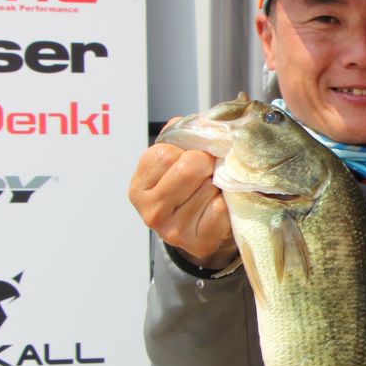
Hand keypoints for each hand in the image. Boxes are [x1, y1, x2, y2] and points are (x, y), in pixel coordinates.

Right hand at [127, 137, 238, 268]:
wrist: (199, 231)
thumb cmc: (185, 190)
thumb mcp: (171, 163)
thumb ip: (178, 138)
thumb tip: (199, 123)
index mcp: (139, 188)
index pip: (165, 153)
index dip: (185, 149)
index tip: (189, 157)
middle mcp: (152, 211)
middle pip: (189, 167)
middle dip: (205, 162)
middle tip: (207, 170)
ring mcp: (175, 230)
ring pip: (209, 186)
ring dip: (217, 182)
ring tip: (212, 190)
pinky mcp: (200, 242)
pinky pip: (221, 207)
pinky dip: (226, 201)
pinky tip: (219, 204)